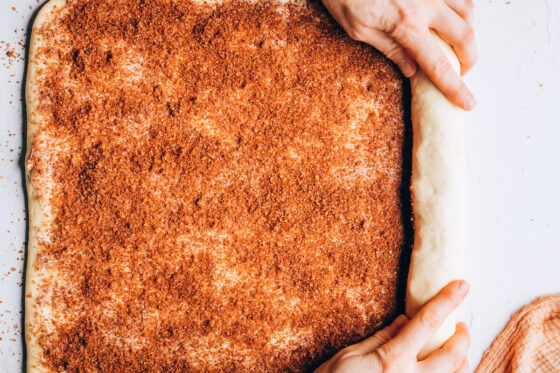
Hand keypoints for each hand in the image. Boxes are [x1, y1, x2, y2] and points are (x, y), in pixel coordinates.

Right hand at [315, 280, 470, 372]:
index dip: (447, 300)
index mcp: (393, 359)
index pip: (427, 322)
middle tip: (462, 326)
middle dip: (463, 336)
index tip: (462, 285)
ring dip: (463, 361)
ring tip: (458, 351)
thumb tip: (404, 322)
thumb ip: (381, 338)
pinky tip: (447, 371)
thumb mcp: (351, 355)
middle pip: (452, 354)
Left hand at [322, 0, 476, 109]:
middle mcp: (426, 5)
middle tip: (461, 70)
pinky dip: (461, 6)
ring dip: (468, 29)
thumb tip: (411, 69)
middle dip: (469, 58)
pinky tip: (452, 15)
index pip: (438, 65)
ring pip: (467, 8)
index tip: (468, 102)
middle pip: (464, 35)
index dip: (455, 87)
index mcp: (406, 25)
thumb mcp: (358, 29)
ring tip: (460, 43)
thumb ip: (389, 48)